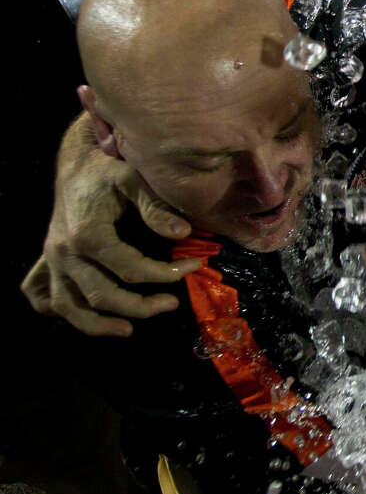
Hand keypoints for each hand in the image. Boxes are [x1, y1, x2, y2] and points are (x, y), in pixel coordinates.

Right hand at [22, 135, 198, 336]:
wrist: (76, 164)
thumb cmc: (108, 170)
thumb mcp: (134, 179)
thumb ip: (156, 206)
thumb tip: (182, 233)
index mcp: (87, 233)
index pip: (130, 269)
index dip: (166, 274)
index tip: (194, 267)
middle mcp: (64, 253)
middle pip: (101, 296)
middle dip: (140, 306)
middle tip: (171, 303)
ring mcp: (53, 261)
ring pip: (68, 307)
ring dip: (98, 325)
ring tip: (129, 329)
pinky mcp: (48, 262)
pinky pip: (42, 297)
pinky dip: (62, 312)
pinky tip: (88, 317)